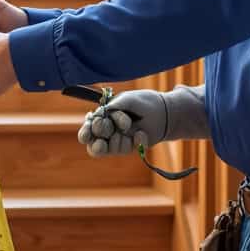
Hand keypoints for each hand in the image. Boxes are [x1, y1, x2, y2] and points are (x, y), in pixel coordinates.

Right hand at [77, 85, 208, 156]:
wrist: (164, 112)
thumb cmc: (143, 103)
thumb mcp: (128, 100)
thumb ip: (114, 106)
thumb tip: (100, 114)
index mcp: (102, 117)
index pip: (88, 129)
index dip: (85, 133)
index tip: (87, 135)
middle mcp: (107, 132)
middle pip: (94, 144)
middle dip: (102, 135)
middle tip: (111, 128)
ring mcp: (118, 141)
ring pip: (110, 149)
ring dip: (119, 138)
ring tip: (129, 125)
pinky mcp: (129, 148)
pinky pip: (126, 150)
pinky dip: (134, 140)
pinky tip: (141, 133)